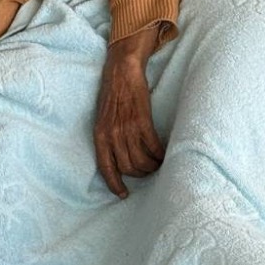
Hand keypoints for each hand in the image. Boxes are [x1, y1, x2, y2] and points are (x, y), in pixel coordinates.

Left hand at [94, 29, 164, 198]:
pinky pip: (153, 147)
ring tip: (158, 164)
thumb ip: (107, 136)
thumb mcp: (102, 118)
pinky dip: (160, 154)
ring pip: (141, 160)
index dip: (115, 184)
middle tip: (148, 172)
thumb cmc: (112, 93)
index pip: (105, 168)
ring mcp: (127, 129)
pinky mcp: (142, 121)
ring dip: (151, 166)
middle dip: (139, 174)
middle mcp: (111, 135)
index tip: (123, 194)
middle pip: (127, 167)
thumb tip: (117, 155)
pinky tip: (164, 154)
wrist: (121, 70)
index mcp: (100, 135)